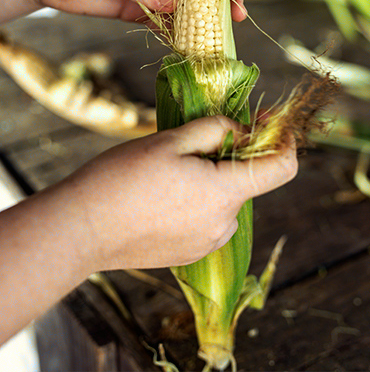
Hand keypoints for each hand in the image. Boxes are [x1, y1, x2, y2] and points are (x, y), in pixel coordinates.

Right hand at [75, 116, 297, 269]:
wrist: (81, 229)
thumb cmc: (122, 178)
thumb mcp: (170, 140)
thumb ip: (217, 129)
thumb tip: (245, 131)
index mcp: (224, 194)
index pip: (282, 168)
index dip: (283, 139)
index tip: (267, 121)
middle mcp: (224, 225)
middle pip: (246, 180)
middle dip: (230, 155)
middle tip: (192, 139)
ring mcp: (207, 244)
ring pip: (224, 198)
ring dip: (211, 178)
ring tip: (167, 170)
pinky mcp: (189, 254)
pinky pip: (208, 219)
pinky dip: (197, 200)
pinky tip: (160, 195)